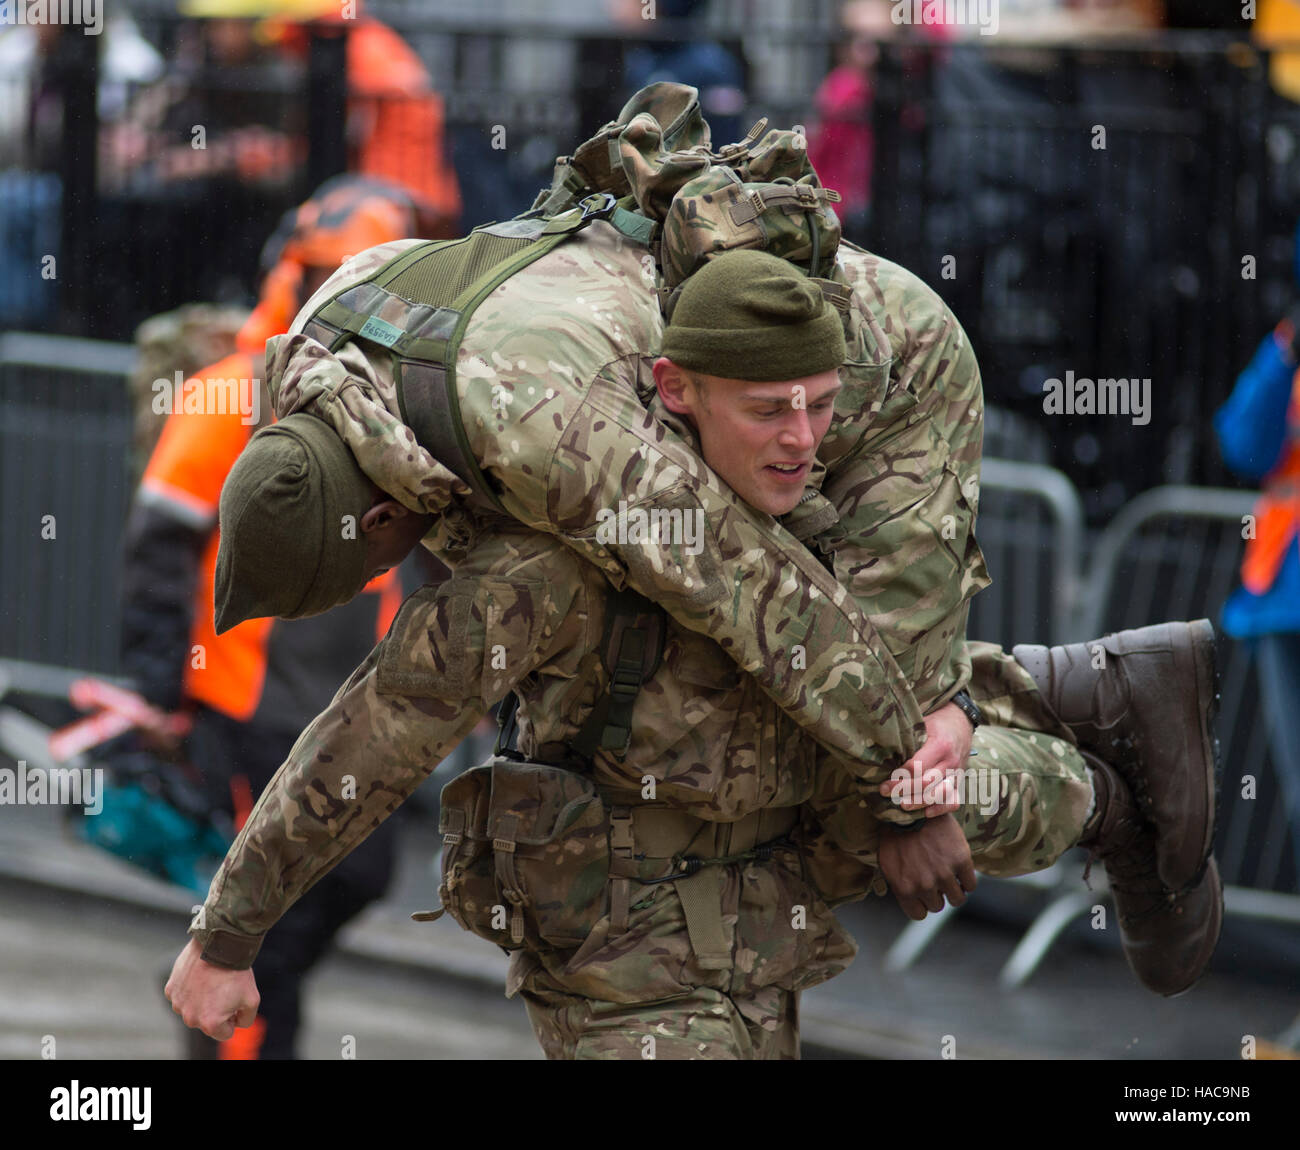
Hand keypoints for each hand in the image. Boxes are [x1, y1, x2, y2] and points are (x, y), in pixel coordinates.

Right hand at [164, 938, 259, 1040]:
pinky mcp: (170, 989)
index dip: (234, 1016)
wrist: (219, 945)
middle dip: (217, 1009)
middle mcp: (190, 1018)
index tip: (235, 1000)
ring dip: (202, 999)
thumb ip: (246, 1019)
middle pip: (207, 1021)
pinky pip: (183, 995)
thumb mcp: (252, 999)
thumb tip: (235, 1023)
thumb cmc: (236, 972)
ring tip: (213, 980)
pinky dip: (191, 988)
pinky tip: (201, 975)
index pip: (225, 1032)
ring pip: (194, 1008)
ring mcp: (178, 1003)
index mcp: (210, 1024)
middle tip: (224, 988)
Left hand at [877, 813, 976, 920]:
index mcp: (905, 888)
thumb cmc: (896, 835)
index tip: (923, 895)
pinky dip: (967, 881)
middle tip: (934, 878)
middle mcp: (925, 885)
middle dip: (936, 894)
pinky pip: (971, 885)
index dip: (922, 904)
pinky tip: (960, 871)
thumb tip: (908, 900)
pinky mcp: (961, 861)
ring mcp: (944, 873)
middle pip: (937, 906)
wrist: (911, 807)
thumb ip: (897, 885)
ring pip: (957, 899)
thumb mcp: (887, 863)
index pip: (919, 914)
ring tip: (949, 877)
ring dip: (954, 891)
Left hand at [878, 700, 975, 816]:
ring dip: (920, 802)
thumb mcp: (922, 724)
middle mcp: (950, 761)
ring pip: (940, 794)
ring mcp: (957, 773)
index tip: (884, 782)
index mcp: (940, 745)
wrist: (961, 723)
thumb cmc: (936, 725)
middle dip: (904, 790)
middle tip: (886, 792)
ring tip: (903, 804)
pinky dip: (940, 808)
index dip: (898, 777)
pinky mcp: (959, 782)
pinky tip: (926, 812)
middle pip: (926, 782)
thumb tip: (880, 751)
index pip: (916, 766)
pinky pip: (954, 801)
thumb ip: (907, 739)